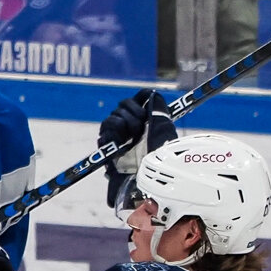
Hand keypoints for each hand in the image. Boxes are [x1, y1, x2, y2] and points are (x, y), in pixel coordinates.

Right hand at [98, 89, 175, 206]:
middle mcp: (132, 127)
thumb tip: (153, 94)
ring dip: (125, 121)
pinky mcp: (108, 145)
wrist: (149, 176)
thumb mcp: (163, 129)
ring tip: (133, 134)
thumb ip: (158, 110)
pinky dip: (115, 129)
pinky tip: (123, 138)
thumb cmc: (159, 158)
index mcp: (146, 122)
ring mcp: (119, 136)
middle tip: (141, 123)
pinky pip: (107, 127)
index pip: (140, 99)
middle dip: (134, 110)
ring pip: (115, 115)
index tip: (147, 95)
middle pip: (125, 104)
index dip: (142, 96)